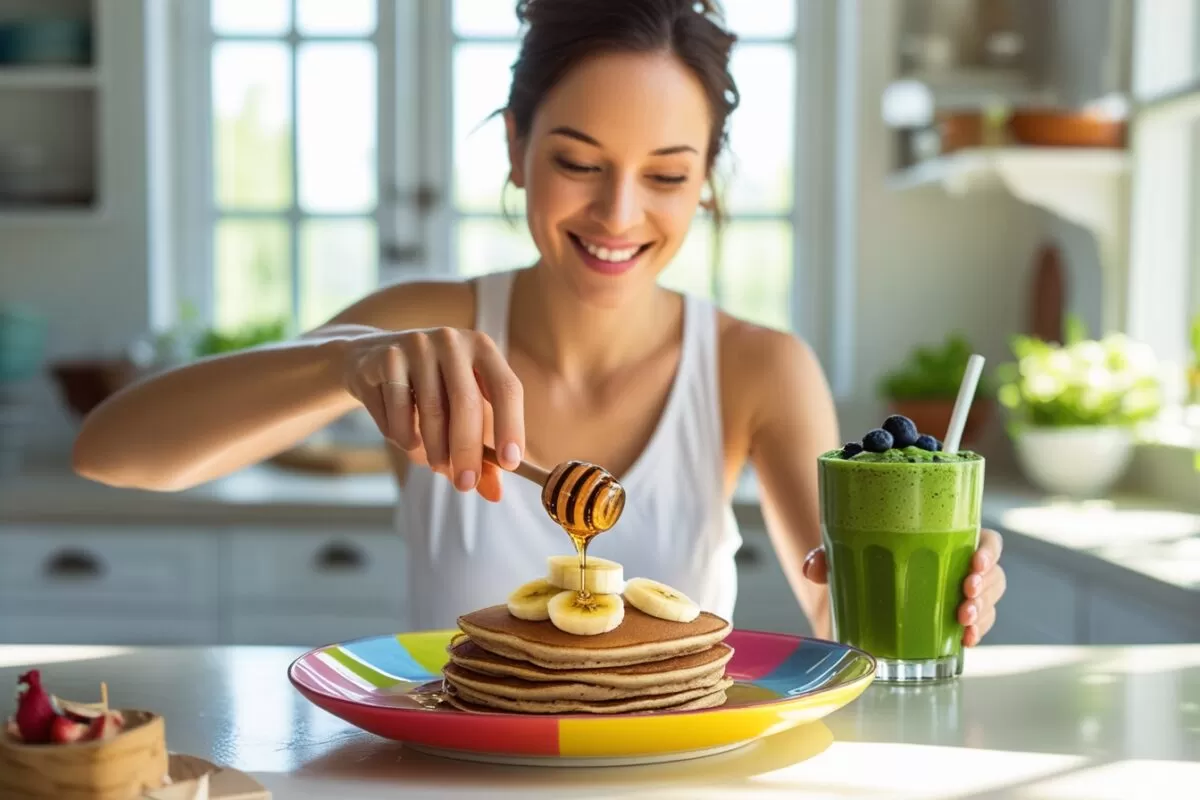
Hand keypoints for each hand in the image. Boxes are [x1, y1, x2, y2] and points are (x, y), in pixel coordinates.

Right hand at [342, 327, 524, 501]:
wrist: (370, 360)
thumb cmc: (429, 390)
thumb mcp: (459, 415)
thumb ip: (480, 453)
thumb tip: (494, 494)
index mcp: (483, 349)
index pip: (507, 388)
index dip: (511, 426)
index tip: (510, 464)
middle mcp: (453, 341)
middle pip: (466, 402)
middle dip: (467, 451)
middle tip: (465, 485)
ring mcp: (418, 344)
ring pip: (430, 412)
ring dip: (433, 449)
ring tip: (434, 462)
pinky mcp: (387, 358)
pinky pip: (398, 413)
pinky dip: (402, 436)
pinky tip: (403, 434)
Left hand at [801, 528, 1006, 646]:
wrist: (854, 594)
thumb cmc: (860, 561)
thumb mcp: (843, 555)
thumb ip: (827, 558)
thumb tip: (812, 567)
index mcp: (947, 539)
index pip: (984, 540)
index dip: (989, 551)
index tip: (976, 562)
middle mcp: (959, 566)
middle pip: (993, 574)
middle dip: (987, 586)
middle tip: (967, 594)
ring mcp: (960, 596)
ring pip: (990, 601)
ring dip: (984, 611)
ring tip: (966, 621)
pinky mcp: (954, 622)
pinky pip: (978, 627)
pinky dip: (977, 633)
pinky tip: (967, 640)